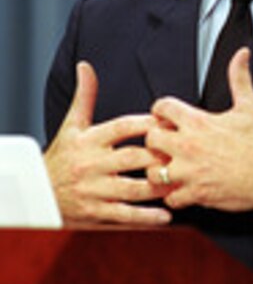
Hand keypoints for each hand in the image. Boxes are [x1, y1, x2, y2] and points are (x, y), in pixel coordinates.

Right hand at [44, 61, 171, 225]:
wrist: (38, 193)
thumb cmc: (62, 155)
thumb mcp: (72, 125)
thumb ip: (86, 96)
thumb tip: (86, 67)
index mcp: (89, 141)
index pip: (121, 128)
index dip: (145, 123)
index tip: (167, 120)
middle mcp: (92, 165)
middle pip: (131, 158)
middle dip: (157, 156)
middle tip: (183, 153)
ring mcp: (94, 190)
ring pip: (131, 188)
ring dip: (157, 186)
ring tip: (180, 183)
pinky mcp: (96, 213)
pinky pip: (124, 215)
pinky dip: (146, 217)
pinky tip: (166, 215)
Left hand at [146, 48, 252, 215]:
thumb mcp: (249, 106)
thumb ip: (239, 78)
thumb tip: (241, 55)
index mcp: (198, 122)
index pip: (161, 107)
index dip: (162, 111)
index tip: (167, 118)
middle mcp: (188, 145)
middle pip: (150, 139)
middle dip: (157, 141)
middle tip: (167, 145)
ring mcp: (190, 172)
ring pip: (153, 172)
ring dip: (161, 171)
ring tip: (172, 169)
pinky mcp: (195, 193)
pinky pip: (170, 197)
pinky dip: (175, 195)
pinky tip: (184, 189)